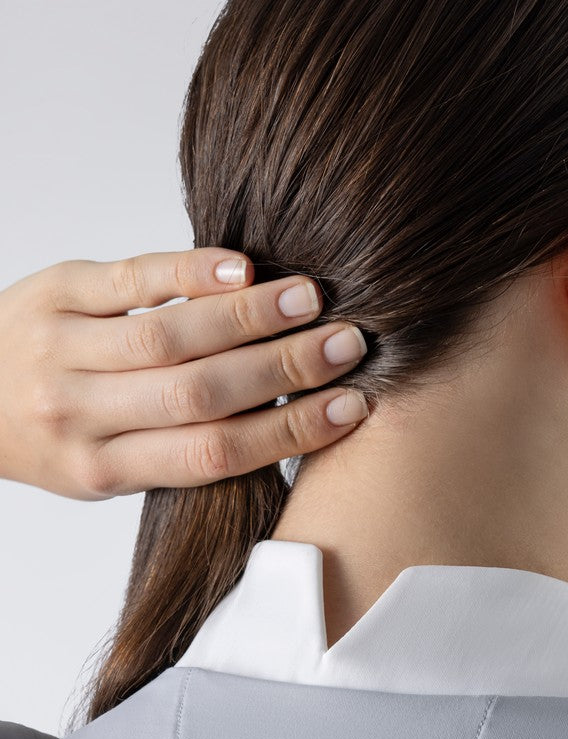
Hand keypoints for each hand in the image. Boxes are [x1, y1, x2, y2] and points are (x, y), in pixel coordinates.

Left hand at [0, 247, 369, 499]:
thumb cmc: (47, 433)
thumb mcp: (105, 465)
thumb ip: (178, 448)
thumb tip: (287, 420)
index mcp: (101, 471)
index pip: (212, 455)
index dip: (289, 432)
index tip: (349, 407)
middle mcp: (79, 417)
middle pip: (199, 395)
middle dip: (284, 369)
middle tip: (346, 344)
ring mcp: (61, 352)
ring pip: (169, 336)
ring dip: (250, 317)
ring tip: (310, 300)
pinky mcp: (52, 293)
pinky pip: (129, 280)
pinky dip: (189, 272)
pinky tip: (242, 267)